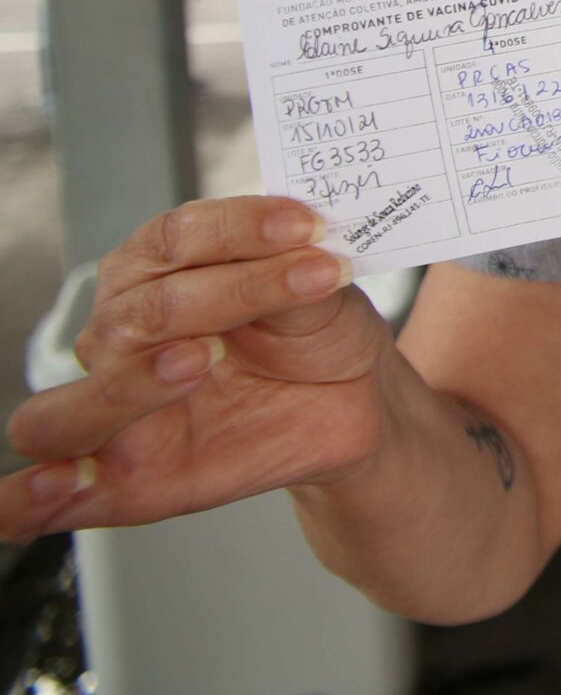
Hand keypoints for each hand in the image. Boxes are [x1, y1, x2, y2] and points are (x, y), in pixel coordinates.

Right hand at [0, 197, 394, 540]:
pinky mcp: (117, 484)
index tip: (304, 229)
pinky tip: (62, 485)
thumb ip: (293, 272)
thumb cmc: (319, 336)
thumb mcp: (320, 294)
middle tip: (301, 283)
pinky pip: (34, 506)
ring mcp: (112, 415)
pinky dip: (26, 500)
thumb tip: (297, 246)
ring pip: (68, 409)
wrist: (354, 401)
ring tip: (196, 362)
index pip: (169, 240)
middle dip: (224, 294)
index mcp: (153, 276)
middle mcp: (118, 340)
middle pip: (136, 314)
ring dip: (127, 386)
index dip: (234, 228)